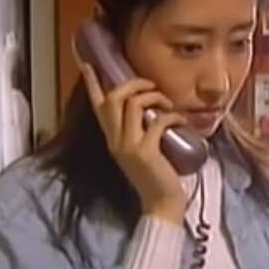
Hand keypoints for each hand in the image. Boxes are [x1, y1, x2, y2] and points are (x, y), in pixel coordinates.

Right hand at [79, 63, 187, 224]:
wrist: (161, 203)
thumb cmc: (156, 175)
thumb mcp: (141, 150)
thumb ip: (139, 131)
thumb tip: (153, 109)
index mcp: (112, 138)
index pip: (97, 107)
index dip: (92, 84)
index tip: (88, 65)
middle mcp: (115, 140)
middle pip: (114, 98)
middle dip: (134, 84)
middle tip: (152, 85)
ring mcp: (128, 146)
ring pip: (132, 105)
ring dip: (155, 97)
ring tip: (169, 103)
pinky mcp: (145, 151)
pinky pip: (157, 121)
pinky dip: (172, 115)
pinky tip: (180, 120)